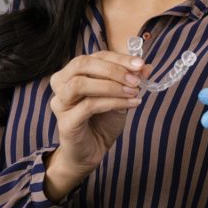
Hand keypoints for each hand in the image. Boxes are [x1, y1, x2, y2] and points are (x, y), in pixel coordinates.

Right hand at [45, 52, 146, 199]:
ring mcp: (60, 103)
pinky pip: (88, 106)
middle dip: (113, 69)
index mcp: (73, 72)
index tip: (141, 64)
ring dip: (111, 85)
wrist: (92, 151)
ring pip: (80, 84)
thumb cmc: (103, 120)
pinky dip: (113, 102)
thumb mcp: (121, 95)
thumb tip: (147, 67)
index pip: (95, 56)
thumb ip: (130, 80)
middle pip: (82, 64)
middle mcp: (61, 84)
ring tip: (133, 91)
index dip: (119, 58)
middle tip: (136, 78)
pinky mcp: (65, 122)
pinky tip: (130, 104)